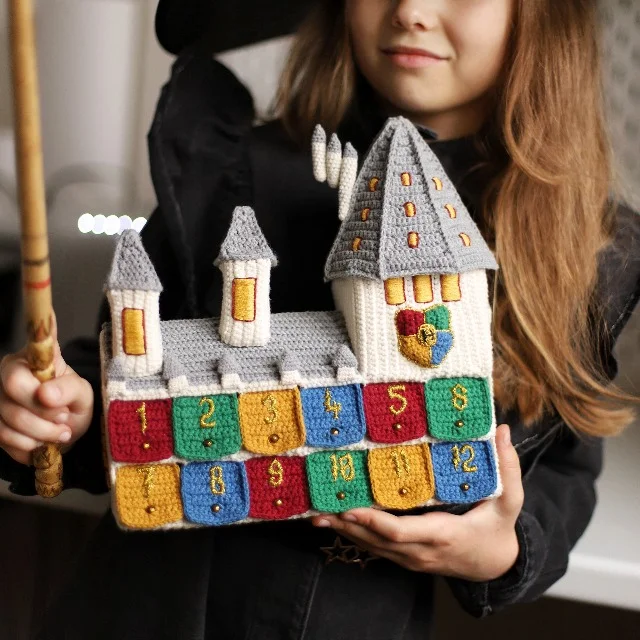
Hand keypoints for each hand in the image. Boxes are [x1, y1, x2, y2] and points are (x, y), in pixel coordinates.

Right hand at [0, 316, 93, 464]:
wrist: (64, 434)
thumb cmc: (73, 406)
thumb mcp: (83, 395)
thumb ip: (68, 390)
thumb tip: (46, 393)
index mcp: (35, 356)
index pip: (34, 334)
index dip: (36, 307)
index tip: (42, 294)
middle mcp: (10, 370)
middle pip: (13, 386)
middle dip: (42, 413)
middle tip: (64, 420)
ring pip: (7, 418)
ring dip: (39, 434)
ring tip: (60, 432)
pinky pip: (3, 439)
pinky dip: (27, 447)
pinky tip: (41, 443)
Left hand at [311, 424, 523, 581]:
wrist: (495, 566)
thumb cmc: (498, 529)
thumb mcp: (509, 501)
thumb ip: (507, 466)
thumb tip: (504, 429)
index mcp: (443, 534)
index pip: (401, 532)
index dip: (373, 522)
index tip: (350, 509)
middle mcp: (421, 550)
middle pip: (376, 541)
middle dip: (346, 526)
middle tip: (317, 510)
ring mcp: (411, 557)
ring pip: (371, 547)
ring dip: (343, 532)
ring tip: (315, 515)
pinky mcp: (405, 557)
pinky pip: (375, 548)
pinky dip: (354, 535)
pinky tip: (334, 522)